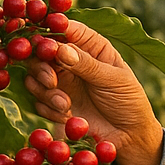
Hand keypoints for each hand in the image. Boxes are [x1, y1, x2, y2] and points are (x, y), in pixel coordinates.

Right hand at [23, 19, 163, 164]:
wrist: (129, 136)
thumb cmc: (128, 100)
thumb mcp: (113, 79)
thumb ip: (87, 65)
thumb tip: (60, 49)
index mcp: (91, 46)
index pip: (65, 28)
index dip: (49, 31)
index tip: (43, 42)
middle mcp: (71, 60)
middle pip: (41, 51)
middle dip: (41, 65)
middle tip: (52, 81)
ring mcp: (61, 81)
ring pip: (34, 75)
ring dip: (45, 90)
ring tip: (66, 104)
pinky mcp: (54, 104)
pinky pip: (37, 100)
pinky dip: (48, 108)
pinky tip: (67, 116)